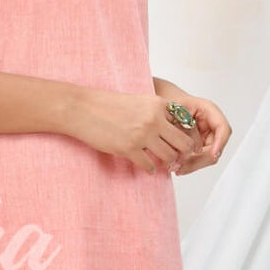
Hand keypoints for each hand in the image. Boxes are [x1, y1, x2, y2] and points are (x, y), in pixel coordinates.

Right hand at [66, 87, 205, 172]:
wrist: (83, 109)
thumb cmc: (107, 104)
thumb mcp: (138, 101)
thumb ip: (156, 112)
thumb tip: (171, 128)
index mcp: (158, 105)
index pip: (185, 123)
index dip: (186, 134)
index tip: (181, 142)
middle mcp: (154, 119)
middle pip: (183, 142)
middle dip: (182, 152)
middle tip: (177, 157)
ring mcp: (142, 135)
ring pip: (169, 156)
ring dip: (167, 162)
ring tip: (162, 163)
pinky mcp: (129, 149)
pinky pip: (149, 165)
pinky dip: (150, 169)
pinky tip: (147, 167)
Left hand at [162, 91, 230, 174]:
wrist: (160, 101)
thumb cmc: (167, 101)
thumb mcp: (173, 112)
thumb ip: (184, 130)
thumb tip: (191, 150)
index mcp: (209, 111)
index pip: (223, 129)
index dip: (220, 143)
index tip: (212, 154)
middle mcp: (210, 125)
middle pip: (216, 148)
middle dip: (200, 159)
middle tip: (182, 166)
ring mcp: (206, 136)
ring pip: (207, 157)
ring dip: (193, 165)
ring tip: (175, 168)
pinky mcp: (198, 145)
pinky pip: (198, 159)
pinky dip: (189, 165)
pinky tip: (176, 167)